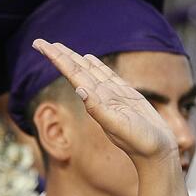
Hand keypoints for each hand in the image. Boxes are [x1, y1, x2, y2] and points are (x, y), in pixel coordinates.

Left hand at [32, 39, 179, 167]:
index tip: (38, 45)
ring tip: (58, 47)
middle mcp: (100, 96)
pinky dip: (95, 65)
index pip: (71, 73)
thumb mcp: (118, 126)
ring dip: (73, 58)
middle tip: (38, 42)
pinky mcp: (126, 95)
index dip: (55, 58)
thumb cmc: (139, 142)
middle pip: (75, 69)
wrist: (156, 153)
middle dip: (58, 55)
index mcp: (94, 100)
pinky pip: (106, 75)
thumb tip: (80, 89)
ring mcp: (112, 95)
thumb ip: (99, 109)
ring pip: (88, 70)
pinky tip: (89, 58)